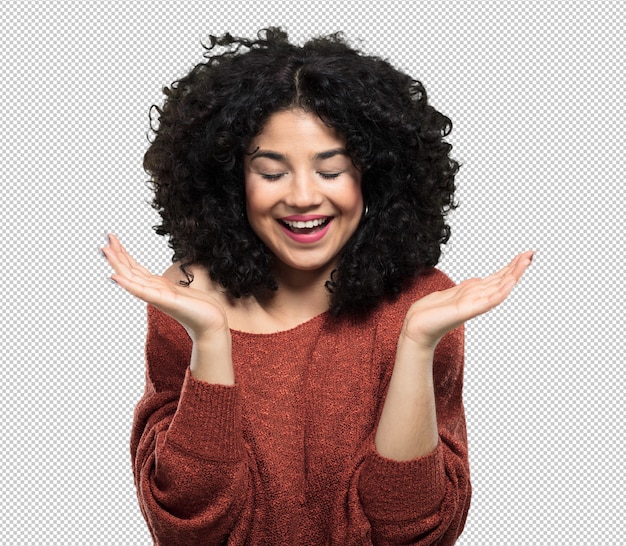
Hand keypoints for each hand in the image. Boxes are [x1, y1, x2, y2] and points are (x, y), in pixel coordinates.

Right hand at [102, 234, 228, 343]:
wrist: (210, 323)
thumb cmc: (197, 308)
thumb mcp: (177, 291)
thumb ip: (166, 286)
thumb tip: (160, 280)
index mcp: (156, 286)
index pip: (135, 268)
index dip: (123, 254)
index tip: (112, 240)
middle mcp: (153, 291)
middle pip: (130, 271)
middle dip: (117, 255)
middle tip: (105, 240)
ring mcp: (157, 296)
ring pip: (132, 278)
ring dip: (118, 264)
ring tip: (106, 251)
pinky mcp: (165, 301)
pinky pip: (142, 291)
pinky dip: (128, 284)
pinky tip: (116, 277)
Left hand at [402, 250, 534, 349]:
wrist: (417, 327)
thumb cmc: (431, 312)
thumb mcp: (452, 293)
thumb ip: (466, 288)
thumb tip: (478, 281)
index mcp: (474, 292)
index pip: (497, 277)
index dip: (511, 266)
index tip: (525, 255)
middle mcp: (477, 297)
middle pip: (502, 280)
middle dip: (517, 267)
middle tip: (532, 253)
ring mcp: (474, 303)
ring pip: (500, 287)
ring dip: (514, 274)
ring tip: (526, 261)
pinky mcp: (467, 310)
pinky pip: (489, 300)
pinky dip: (501, 290)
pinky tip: (511, 282)